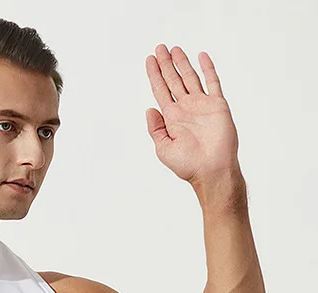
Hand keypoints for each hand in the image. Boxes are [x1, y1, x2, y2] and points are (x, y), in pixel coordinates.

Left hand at [145, 44, 239, 188]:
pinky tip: (201, 56)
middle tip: (159, 48)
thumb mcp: (163, 148)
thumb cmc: (188, 164)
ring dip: (182, 63)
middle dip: (166, 64)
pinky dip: (207, 69)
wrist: (211, 169)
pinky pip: (212, 82)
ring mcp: (201, 105)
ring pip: (190, 77)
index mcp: (172, 118)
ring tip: (174, 49)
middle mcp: (186, 108)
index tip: (149, 60)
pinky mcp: (217, 104)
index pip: (160, 90)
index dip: (154, 75)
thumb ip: (155, 129)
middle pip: (173, 80)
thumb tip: (149, 109)